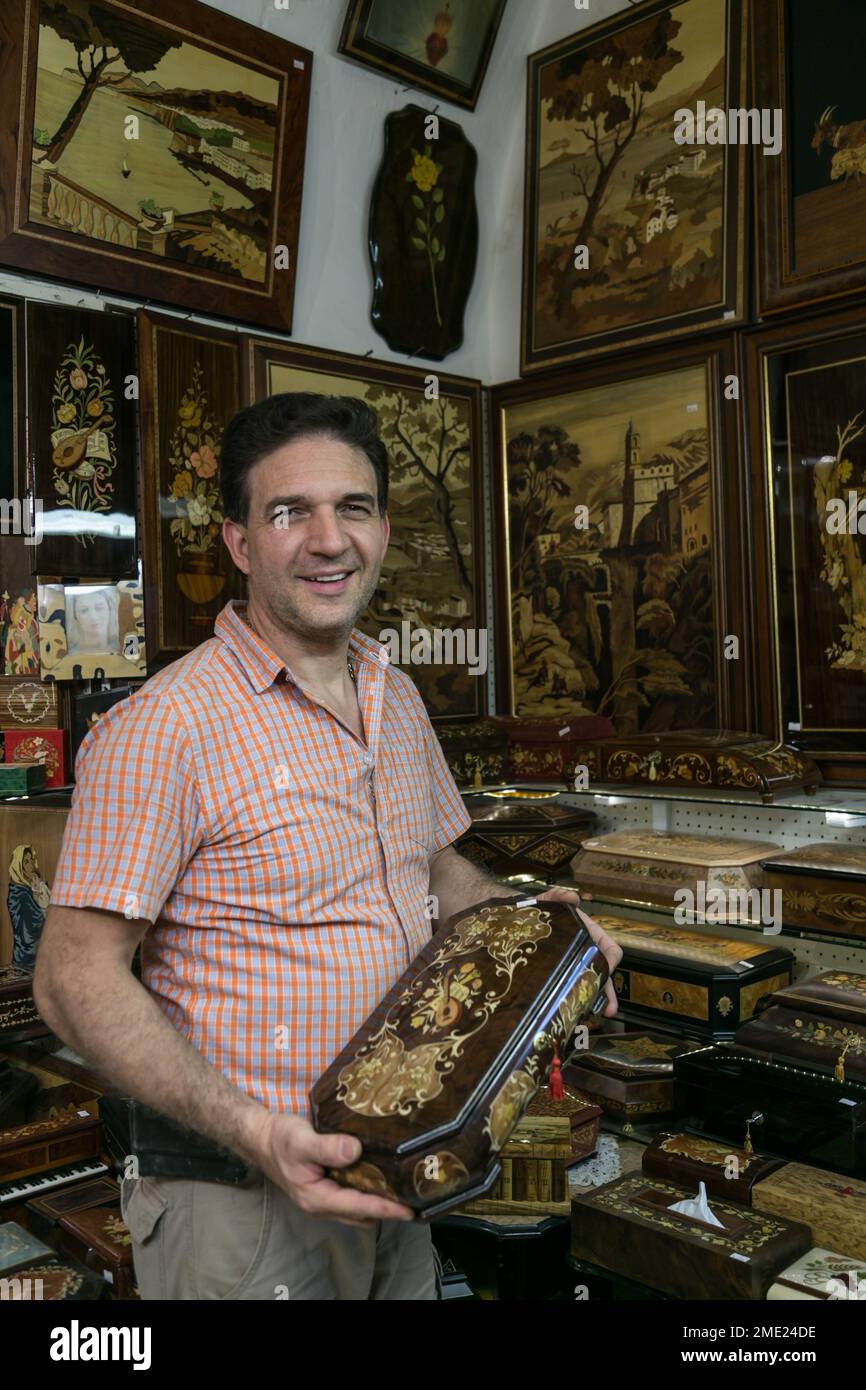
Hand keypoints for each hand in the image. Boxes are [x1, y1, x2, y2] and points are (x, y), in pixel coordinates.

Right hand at [253, 1111, 415, 1228]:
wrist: (261, 1138)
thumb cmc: (280, 1139)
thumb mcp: (302, 1140)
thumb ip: (327, 1148)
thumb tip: (355, 1150)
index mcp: (317, 1198)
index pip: (359, 1206)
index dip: (385, 1208)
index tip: (409, 1209)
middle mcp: (321, 1205)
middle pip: (362, 1214)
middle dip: (387, 1210)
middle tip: (414, 1198)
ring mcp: (322, 1199)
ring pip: (357, 1209)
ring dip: (378, 1204)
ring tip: (402, 1190)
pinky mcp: (324, 1189)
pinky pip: (351, 1198)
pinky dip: (367, 1194)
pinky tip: (379, 1177)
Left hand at [536, 886, 621, 1017]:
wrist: (510, 923)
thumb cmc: (534, 912)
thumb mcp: (547, 901)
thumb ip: (560, 896)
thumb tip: (573, 898)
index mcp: (587, 938)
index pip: (609, 950)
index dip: (611, 960)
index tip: (607, 969)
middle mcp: (582, 955)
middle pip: (600, 976)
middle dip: (607, 993)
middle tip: (608, 1010)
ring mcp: (569, 969)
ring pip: (585, 987)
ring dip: (589, 1002)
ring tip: (586, 1016)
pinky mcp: (554, 979)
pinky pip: (566, 993)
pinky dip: (569, 1003)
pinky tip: (564, 1014)